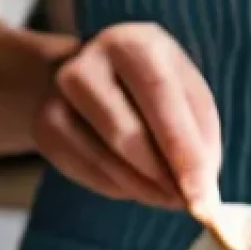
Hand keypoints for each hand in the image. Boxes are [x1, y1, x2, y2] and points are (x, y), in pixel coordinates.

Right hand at [32, 22, 221, 211]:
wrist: (92, 78)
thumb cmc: (152, 93)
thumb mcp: (185, 98)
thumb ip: (199, 139)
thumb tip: (204, 192)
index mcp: (134, 44)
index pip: (161, 97)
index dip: (184, 153)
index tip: (204, 199)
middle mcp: (89, 62)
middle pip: (126, 133)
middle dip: (163, 179)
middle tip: (188, 205)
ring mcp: (60, 94)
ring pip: (105, 160)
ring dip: (144, 189)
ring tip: (168, 196)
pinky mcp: (45, 126)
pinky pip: (89, 173)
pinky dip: (120, 188)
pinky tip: (136, 183)